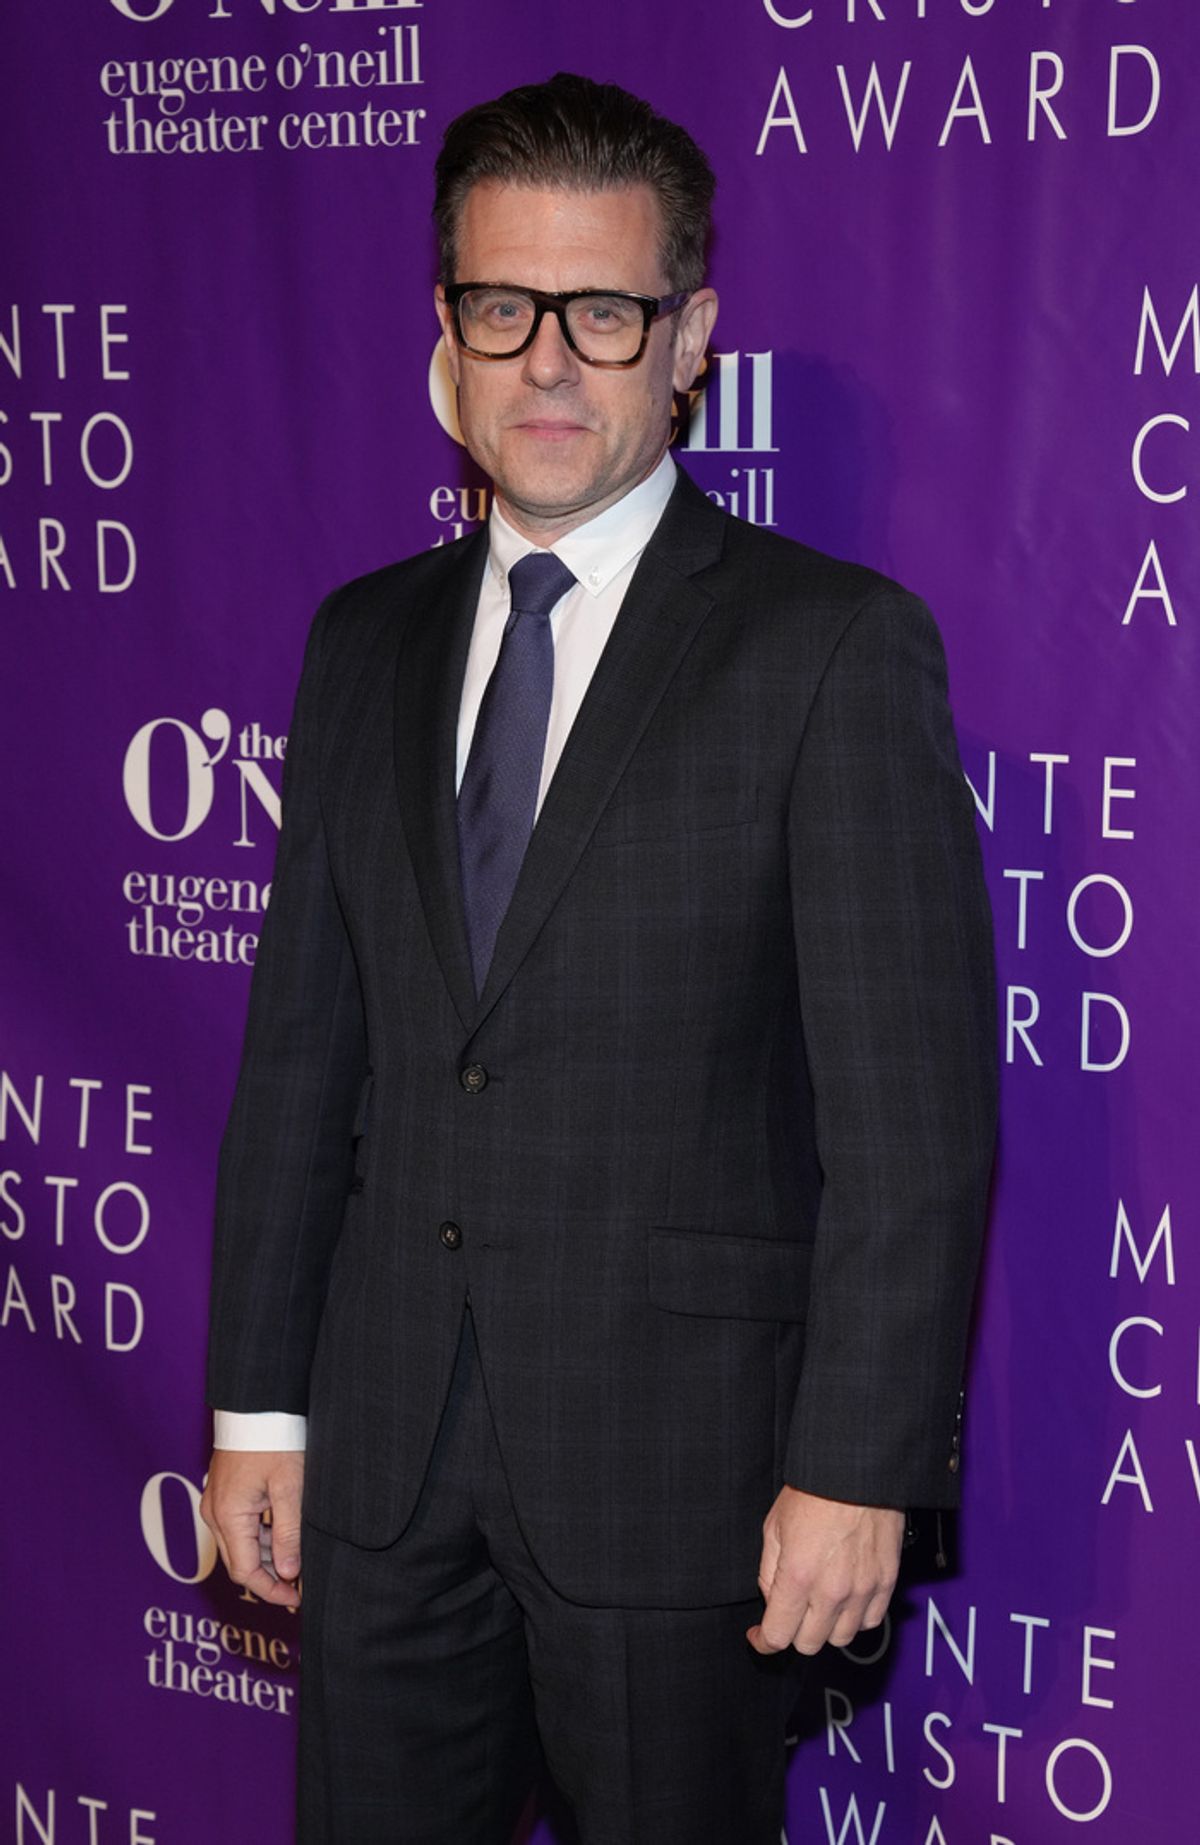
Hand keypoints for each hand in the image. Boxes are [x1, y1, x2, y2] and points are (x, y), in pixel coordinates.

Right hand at [200, 1449, 305, 1608]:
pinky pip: (240, 1527)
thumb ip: (288, 1533)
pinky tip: (284, 1541)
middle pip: (241, 1561)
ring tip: (298, 1566)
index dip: (271, 1591)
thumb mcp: (289, 1488)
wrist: (259, 1405)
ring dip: (267, 1558)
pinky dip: (261, 1539)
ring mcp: (217, 1503)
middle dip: (270, 1579)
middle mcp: (215, 1514)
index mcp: (228, 1516)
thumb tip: (288, 1573)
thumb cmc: (275, 1441)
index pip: (246, 1572)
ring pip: (241, 1545)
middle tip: (299, 1589)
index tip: (296, 1599)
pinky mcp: (225, 1493)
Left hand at [746, 1486, 903, 1655]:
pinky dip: (856, 1617)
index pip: (777, 1635)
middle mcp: (831, 1591)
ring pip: (841, 1638)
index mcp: (797, 1576)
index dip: (764, 1641)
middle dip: (793, 1632)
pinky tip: (846, 1599)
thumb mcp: (774, 1526)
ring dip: (826, 1627)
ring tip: (820, 1603)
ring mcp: (862, 1589)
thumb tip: (773, 1599)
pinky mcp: (886, 1583)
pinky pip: (870, 1621)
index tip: (760, 1637)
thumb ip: (769, 1571)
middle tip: (791, 1612)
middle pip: (809, 1644)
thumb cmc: (814, 1491)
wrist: (856, 1470)